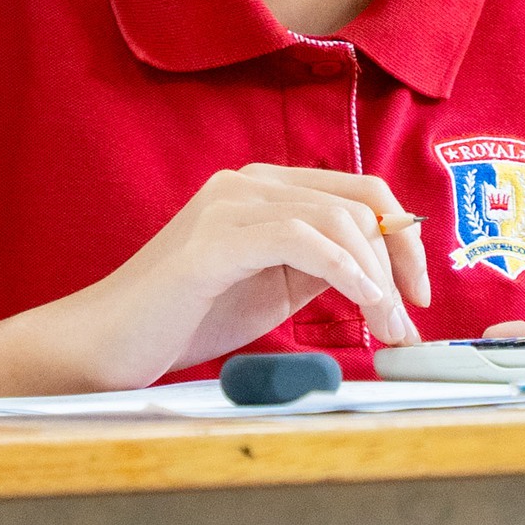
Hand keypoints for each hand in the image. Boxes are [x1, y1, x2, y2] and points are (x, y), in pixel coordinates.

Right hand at [63, 165, 431, 388]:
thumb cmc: (184, 319)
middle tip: (406, 325)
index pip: (360, 192)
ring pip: (337, 218)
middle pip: (359, 202)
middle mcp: (250, 182)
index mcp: (266, 190)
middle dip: (397, 265)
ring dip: (377, 278)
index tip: (417, 294)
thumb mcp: (272, 287)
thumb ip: (320, 268)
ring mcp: (231, 202)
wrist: (108, 342)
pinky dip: (345, 270)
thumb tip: (389, 278)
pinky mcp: (216, 236)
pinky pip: (302, 238)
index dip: (403, 240)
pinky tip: (362, 302)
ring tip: (387, 326)